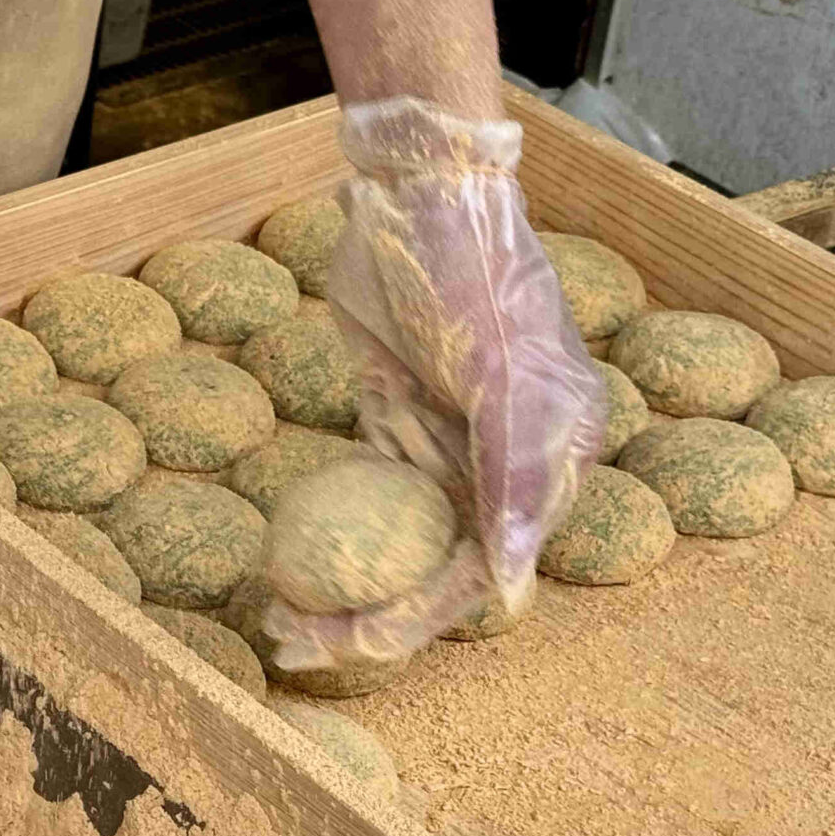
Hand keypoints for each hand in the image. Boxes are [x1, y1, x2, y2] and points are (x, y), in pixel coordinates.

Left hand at [264, 98, 604, 670]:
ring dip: (347, 583)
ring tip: (283, 623)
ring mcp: (451, 437)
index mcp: (551, 459)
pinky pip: (372, 491)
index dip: (419, 614)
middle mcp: (506, 460)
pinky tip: (293, 568)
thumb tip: (508, 587)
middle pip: (436, 564)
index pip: (483, 567)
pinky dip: (338, 531)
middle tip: (295, 644)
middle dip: (370, 612)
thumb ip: (510, 477)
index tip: (356, 644)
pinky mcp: (400, 410)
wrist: (414, 191)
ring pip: (399, 538)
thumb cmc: (469, 274)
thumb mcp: (497, 374)